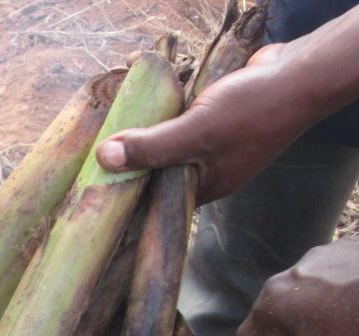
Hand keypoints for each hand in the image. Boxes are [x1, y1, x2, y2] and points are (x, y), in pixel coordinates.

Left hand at [96, 43, 302, 203]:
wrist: (300, 75)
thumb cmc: (252, 110)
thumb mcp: (195, 132)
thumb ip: (151, 147)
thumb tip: (104, 160)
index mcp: (205, 187)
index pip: (158, 204)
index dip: (129, 202)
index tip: (95, 199)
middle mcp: (209, 172)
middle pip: (160, 177)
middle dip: (132, 170)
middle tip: (93, 168)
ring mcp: (215, 146)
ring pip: (169, 149)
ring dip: (147, 142)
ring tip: (108, 142)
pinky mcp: (217, 120)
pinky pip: (181, 126)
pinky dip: (164, 121)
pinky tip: (144, 113)